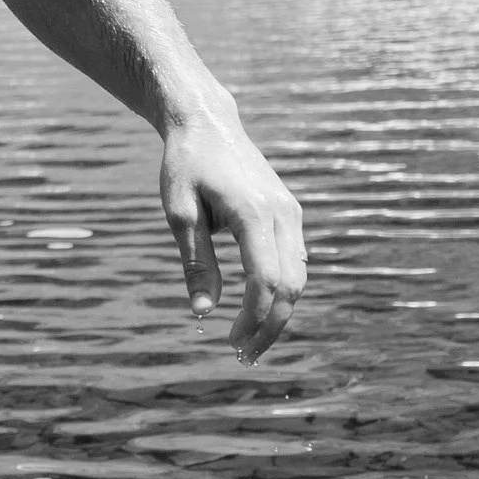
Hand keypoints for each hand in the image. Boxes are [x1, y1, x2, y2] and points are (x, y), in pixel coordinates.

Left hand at [160, 101, 306, 361]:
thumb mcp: (180, 214)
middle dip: (270, 325)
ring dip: (279, 311)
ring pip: (299, 275)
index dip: (254, 317)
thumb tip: (203, 312)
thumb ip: (196, 263)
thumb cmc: (186, 165)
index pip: (266, 279)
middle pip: (291, 284)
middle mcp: (282, 213)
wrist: (208, 123)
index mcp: (253, 212)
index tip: (232, 342)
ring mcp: (290, 212)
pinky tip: (259, 308)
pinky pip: (295, 260)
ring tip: (249, 339)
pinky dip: (282, 290)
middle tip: (243, 354)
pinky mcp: (289, 212)